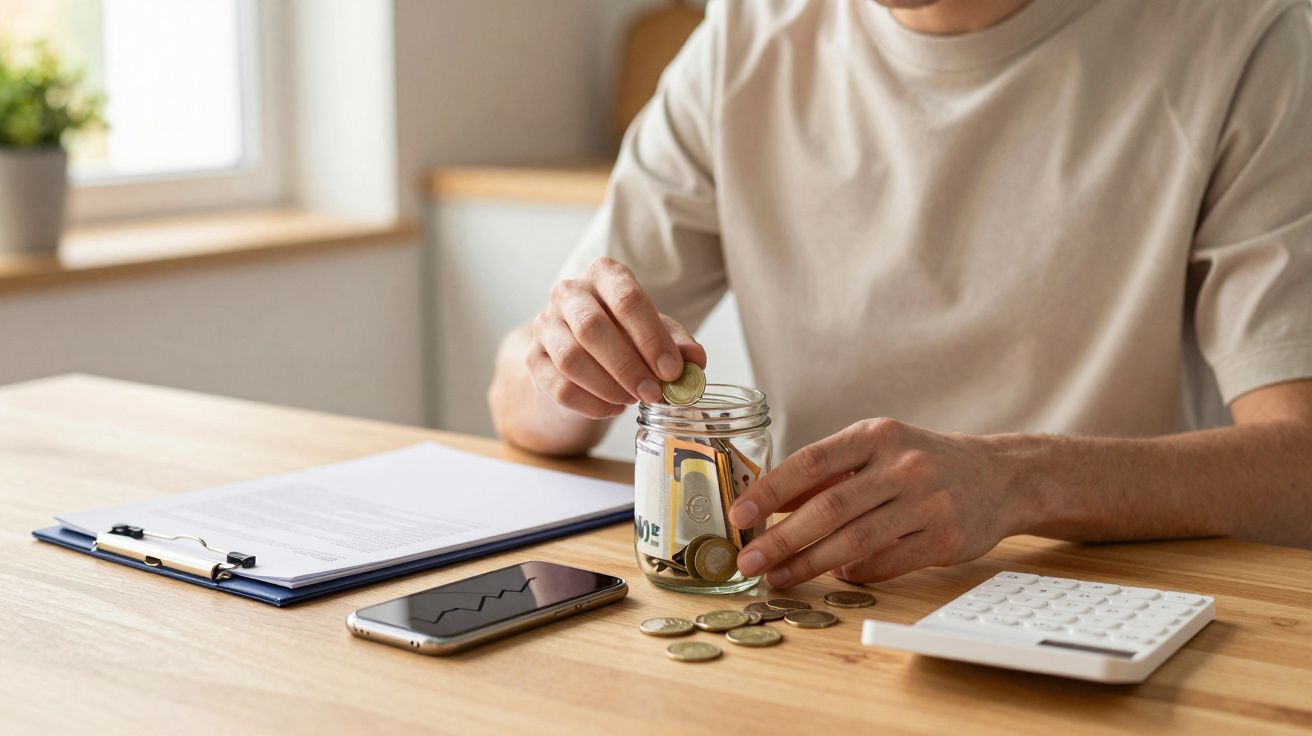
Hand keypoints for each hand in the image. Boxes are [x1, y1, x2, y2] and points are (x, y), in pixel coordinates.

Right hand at [528, 257, 705, 418]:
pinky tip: (613, 408)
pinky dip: (591, 404)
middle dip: (628, 366)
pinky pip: (559, 387)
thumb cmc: (624, 335)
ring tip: (634, 399)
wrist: (583, 353)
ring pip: (571, 359)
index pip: (626, 298)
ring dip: (609, 386)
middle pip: (592, 327)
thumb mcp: (656, 333)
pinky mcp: (533, 359)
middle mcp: (569, 293)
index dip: (651, 338)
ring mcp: (545, 325)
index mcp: (604, 275)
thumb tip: (695, 360)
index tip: (672, 371)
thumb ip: (678, 344)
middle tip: (655, 393)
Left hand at [729, 418, 1026, 585]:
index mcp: (877, 435)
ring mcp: (928, 502)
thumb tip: (766, 503)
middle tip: (748, 560)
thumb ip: (826, 474)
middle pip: (830, 507)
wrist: (1000, 476)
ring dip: (809, 564)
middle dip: (782, 539)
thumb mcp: (877, 450)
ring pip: (855, 541)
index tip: (740, 516)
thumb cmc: (922, 462)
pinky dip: (855, 572)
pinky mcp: (945, 538)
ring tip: (778, 577)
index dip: (770, 491)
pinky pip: (887, 563)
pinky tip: (834, 576)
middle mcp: (903, 465)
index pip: (811, 462)